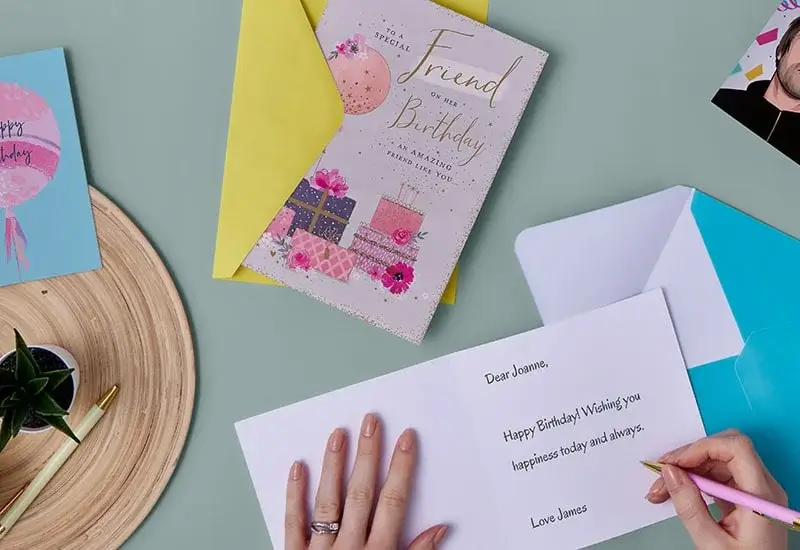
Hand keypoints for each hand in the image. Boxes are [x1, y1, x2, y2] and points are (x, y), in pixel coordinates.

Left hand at [284, 413, 448, 549]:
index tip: (406, 439)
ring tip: (338, 434)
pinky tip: (298, 467)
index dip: (401, 468)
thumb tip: (440, 528)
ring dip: (334, 466)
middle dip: (368, 455)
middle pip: (361, 494)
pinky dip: (294, 495)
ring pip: (327, 502)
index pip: (393, 503)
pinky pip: (292, 524)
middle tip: (371, 421)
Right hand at [645, 429, 787, 549]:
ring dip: (688, 470)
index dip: (701, 448)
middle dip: (690, 457)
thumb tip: (670, 472)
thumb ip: (690, 507)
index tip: (673, 464)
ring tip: (662, 489)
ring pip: (719, 461)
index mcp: (761, 495)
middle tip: (662, 474)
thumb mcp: (711, 544)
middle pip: (725, 450)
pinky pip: (720, 476)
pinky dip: (696, 480)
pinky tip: (678, 492)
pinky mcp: (746, 499)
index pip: (735, 448)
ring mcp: (756, 492)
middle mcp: (763, 488)